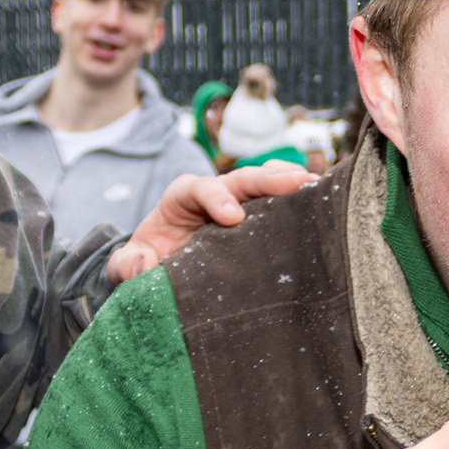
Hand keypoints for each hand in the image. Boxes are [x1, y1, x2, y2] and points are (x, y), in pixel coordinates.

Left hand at [106, 159, 315, 282]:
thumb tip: (143, 267)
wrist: (163, 270)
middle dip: (268, 178)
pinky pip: (279, 206)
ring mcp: (240, 204)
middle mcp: (214, 193)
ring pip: (266, 186)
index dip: (216, 198)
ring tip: (318, 187)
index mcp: (181, 198)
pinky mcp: (257, 220)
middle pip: (242, 179)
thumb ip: (127, 265)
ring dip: (292, 184)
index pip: (198, 188)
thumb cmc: (146, 261)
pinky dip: (298, 203)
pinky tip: (322, 205)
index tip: (233, 219)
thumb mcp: (126, 265)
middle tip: (296, 183)